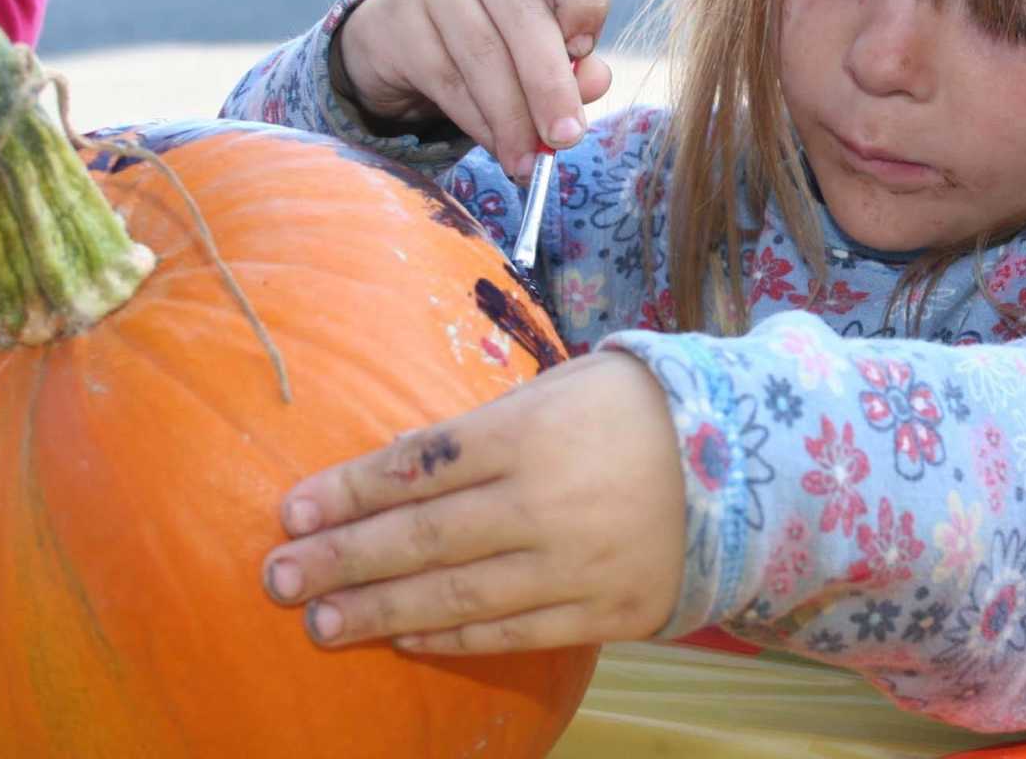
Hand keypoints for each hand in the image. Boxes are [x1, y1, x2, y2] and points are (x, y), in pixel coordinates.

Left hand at [261, 350, 685, 653]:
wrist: (748, 459)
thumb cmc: (635, 408)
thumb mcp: (560, 388)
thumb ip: (482, 428)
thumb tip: (402, 460)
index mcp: (528, 431)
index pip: (417, 464)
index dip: (349, 490)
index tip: (292, 508)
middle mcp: (541, 500)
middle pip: (422, 535)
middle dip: (342, 557)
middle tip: (276, 577)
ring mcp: (573, 561)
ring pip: (457, 594)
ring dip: (380, 610)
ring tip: (320, 622)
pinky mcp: (604, 609)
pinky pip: (512, 631)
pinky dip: (452, 636)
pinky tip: (403, 637)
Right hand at [339, 0, 614, 177]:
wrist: (402, 42)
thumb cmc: (495, 48)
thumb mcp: (541, 56)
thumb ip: (575, 70)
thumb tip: (594, 83)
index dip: (588, 0)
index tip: (584, 50)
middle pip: (526, 21)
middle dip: (550, 89)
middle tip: (566, 139)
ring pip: (484, 57)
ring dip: (512, 120)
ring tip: (530, 163)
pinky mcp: (400, 19)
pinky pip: (446, 79)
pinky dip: (477, 123)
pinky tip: (497, 148)